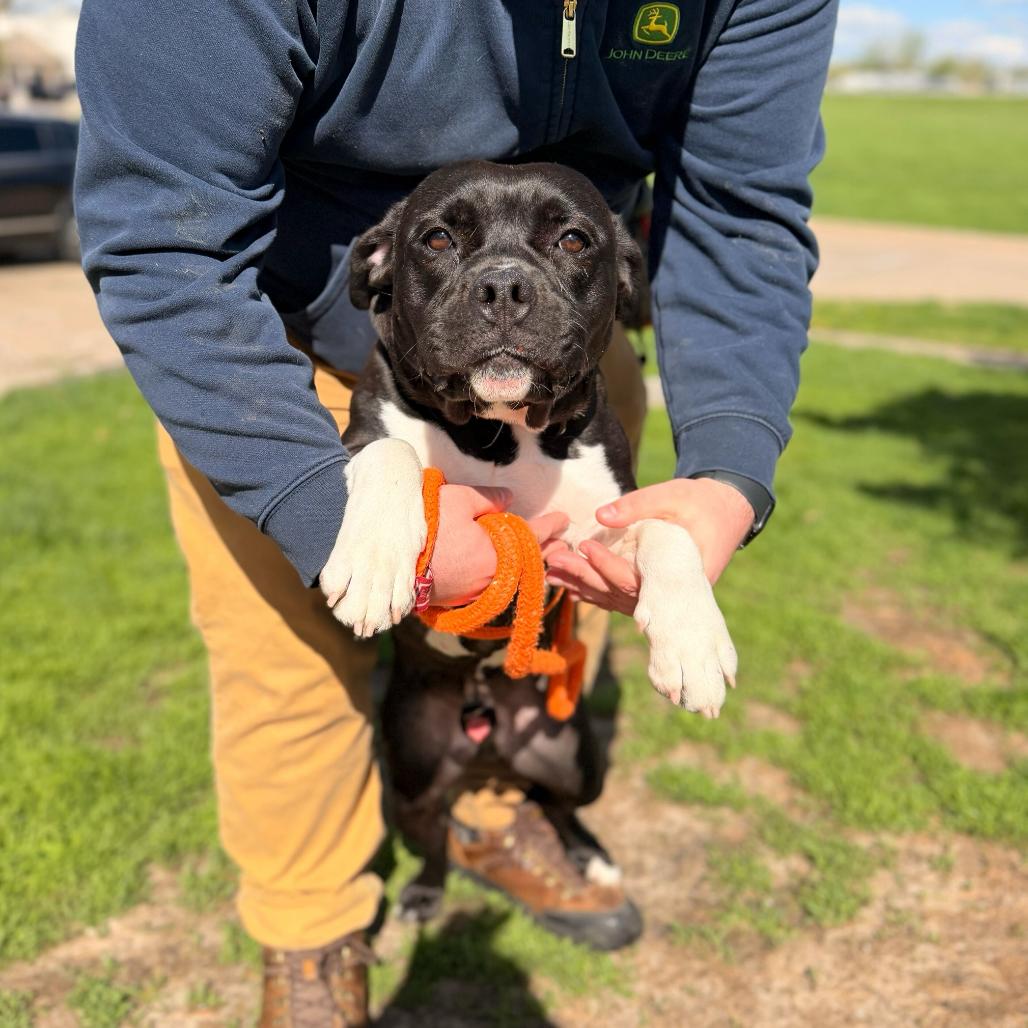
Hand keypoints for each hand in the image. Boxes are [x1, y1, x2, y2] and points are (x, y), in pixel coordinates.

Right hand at [431, 485, 569, 606]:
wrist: (394, 566)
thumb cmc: (428, 528)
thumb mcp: (459, 500)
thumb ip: (489, 499)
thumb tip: (510, 500)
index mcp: (500, 551)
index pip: (534, 535)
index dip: (551, 525)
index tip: (565, 519)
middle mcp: (495, 576)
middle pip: (528, 561)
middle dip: (546, 549)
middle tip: (561, 542)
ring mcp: (479, 591)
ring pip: (511, 574)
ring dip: (526, 564)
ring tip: (540, 557)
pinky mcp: (462, 599)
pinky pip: (492, 584)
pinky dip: (502, 574)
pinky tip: (504, 568)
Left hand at [544, 478, 754, 613]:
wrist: (725, 513)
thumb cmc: (701, 503)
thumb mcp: (673, 496)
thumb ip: (639, 505)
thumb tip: (601, 515)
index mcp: (682, 572)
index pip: (638, 579)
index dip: (608, 566)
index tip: (584, 547)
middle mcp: (672, 594)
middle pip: (621, 594)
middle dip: (585, 578)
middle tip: (554, 561)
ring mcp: (663, 597)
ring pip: (618, 600)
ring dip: (584, 588)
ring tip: (551, 576)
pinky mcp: (654, 593)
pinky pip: (621, 598)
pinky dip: (595, 593)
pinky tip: (571, 588)